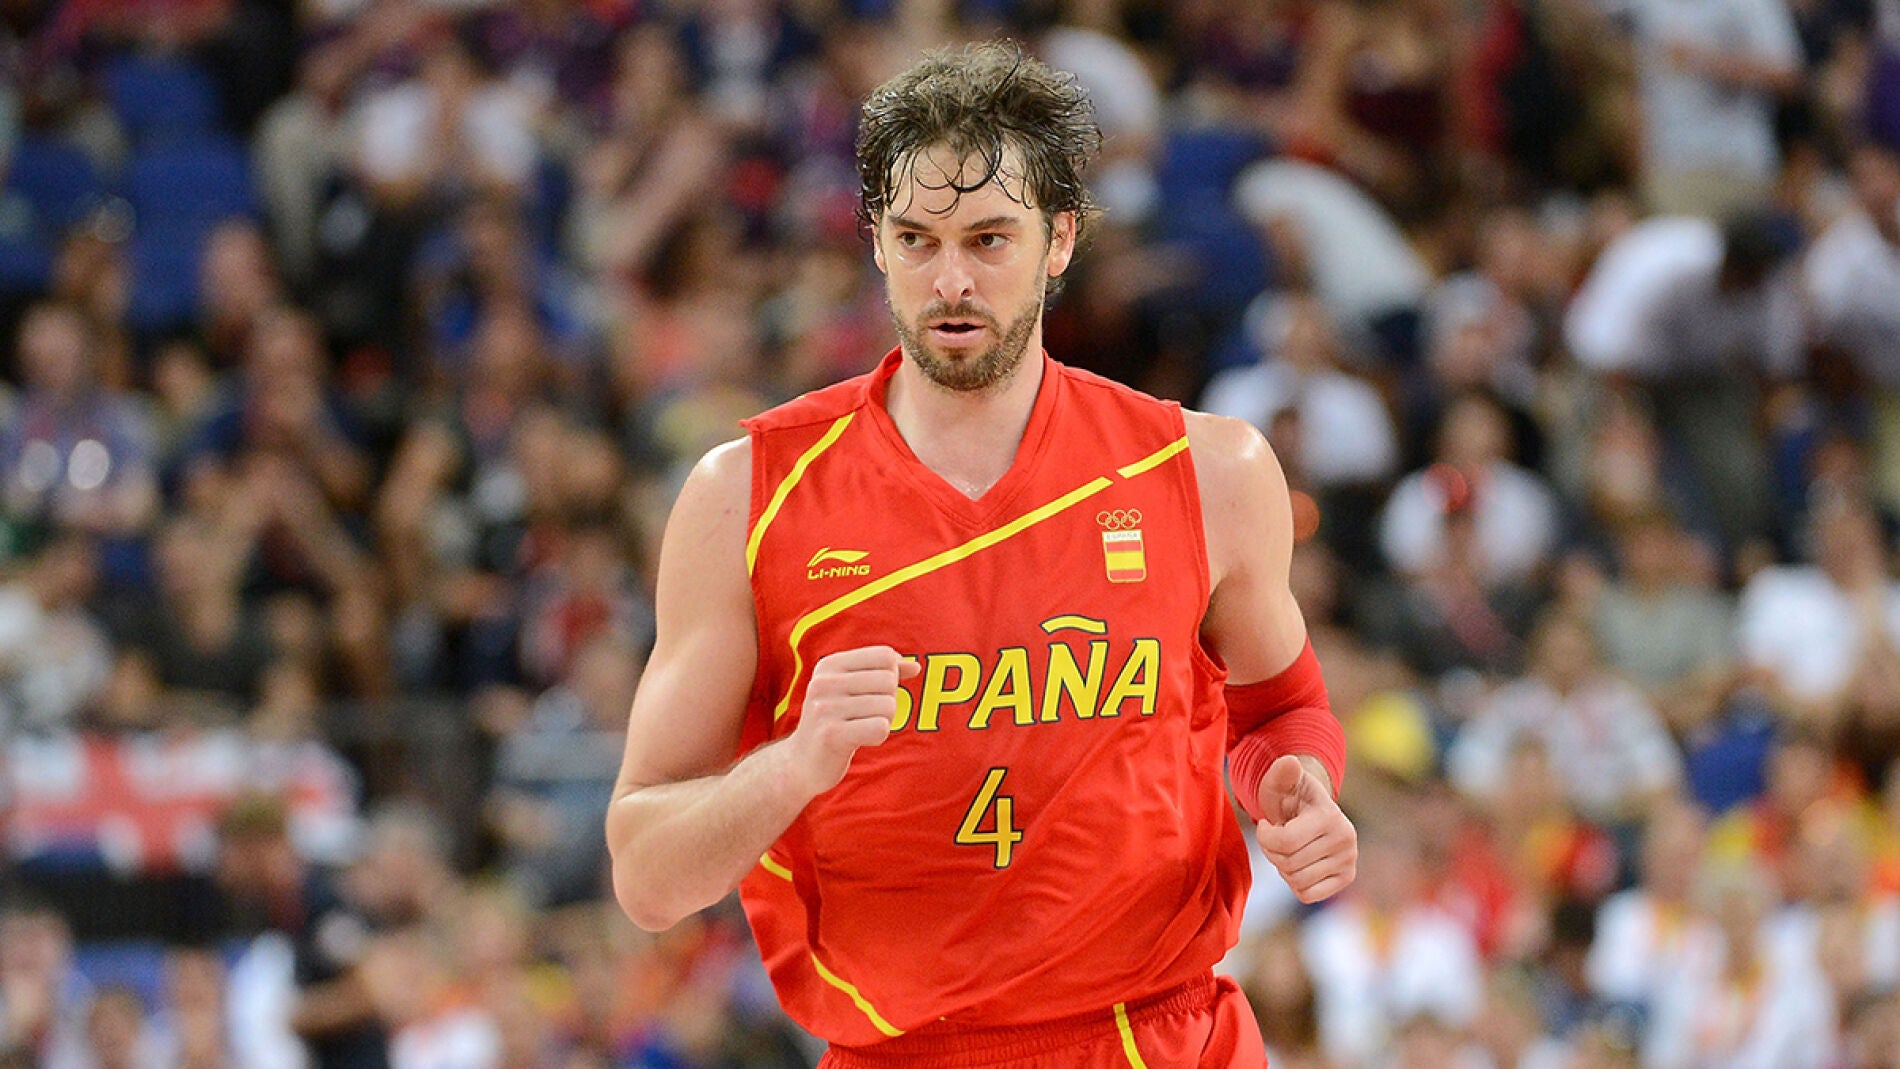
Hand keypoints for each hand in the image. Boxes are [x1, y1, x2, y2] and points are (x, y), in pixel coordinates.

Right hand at [786, 646, 919, 796]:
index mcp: (829, 665)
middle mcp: (824, 682)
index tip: (876, 692)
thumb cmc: (835, 720)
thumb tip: (915, 667)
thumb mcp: (853, 688)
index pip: (884, 656)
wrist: (801, 762)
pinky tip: (859, 740)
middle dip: (888, 700)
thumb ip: (885, 673)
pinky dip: (878, 736)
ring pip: (888, 706)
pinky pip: (880, 728)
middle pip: (888, 680)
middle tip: (867, 715)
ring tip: (860, 727)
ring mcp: (825, 708)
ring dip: (883, 721)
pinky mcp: (831, 735)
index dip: (892, 674)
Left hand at [1255, 754, 1357, 903]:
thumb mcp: (1281, 781)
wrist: (1311, 810)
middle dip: (1273, 851)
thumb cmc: (1290, 796)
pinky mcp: (1347, 877)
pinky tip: (1299, 863)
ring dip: (1283, 867)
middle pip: (1289, 863)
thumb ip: (1281, 772)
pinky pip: (1308, 895)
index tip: (1265, 824)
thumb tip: (1290, 763)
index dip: (1265, 837)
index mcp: (1330, 816)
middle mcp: (1346, 840)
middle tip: (1277, 837)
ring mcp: (1350, 860)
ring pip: (1296, 881)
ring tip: (1289, 848)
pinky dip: (1295, 883)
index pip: (1285, 842)